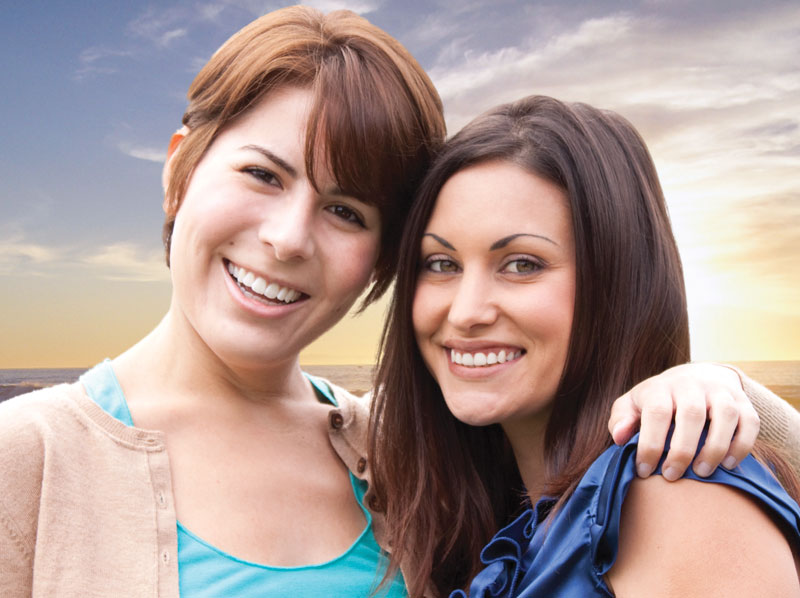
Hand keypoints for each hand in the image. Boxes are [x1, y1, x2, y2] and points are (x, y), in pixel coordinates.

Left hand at [607, 363, 759, 480]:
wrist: (697, 375)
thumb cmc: (658, 399)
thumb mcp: (633, 404)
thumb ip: (621, 419)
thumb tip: (618, 438)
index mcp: (661, 387)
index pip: (657, 413)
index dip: (650, 444)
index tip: (644, 471)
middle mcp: (692, 385)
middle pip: (691, 414)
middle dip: (682, 450)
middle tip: (672, 476)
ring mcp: (720, 391)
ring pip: (725, 416)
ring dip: (715, 448)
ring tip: (702, 473)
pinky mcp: (743, 401)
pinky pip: (749, 422)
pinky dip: (742, 445)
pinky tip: (728, 465)